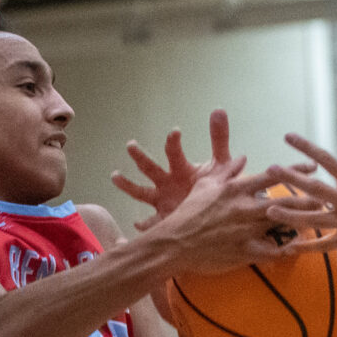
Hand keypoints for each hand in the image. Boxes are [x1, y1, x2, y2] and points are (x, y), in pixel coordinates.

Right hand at [112, 109, 243, 230]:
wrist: (219, 210)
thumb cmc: (216, 184)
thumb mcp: (221, 163)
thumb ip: (219, 139)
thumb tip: (219, 110)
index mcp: (181, 168)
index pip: (174, 152)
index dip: (173, 141)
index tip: (175, 131)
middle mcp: (168, 182)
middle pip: (150, 167)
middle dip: (140, 156)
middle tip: (131, 145)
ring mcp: (163, 200)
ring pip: (140, 192)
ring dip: (127, 185)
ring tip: (115, 176)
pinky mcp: (164, 218)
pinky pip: (151, 223)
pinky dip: (144, 226)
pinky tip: (136, 226)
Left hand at [264, 106, 336, 254]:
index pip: (327, 160)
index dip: (306, 147)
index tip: (287, 136)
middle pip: (315, 189)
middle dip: (292, 179)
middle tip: (271, 169)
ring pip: (314, 219)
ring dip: (291, 215)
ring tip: (270, 209)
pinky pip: (325, 244)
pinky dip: (306, 247)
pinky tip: (287, 248)